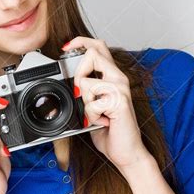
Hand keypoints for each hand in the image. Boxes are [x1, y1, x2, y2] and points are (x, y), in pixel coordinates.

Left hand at [62, 37, 152, 173]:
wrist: (127, 152)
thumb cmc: (110, 131)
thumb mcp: (93, 106)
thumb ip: (86, 91)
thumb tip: (71, 83)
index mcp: (112, 76)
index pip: (98, 46)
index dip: (80, 42)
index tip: (66, 47)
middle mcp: (119, 78)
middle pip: (92, 54)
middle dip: (78, 74)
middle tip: (82, 95)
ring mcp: (121, 89)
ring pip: (86, 81)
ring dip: (84, 103)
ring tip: (96, 114)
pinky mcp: (120, 101)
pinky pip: (91, 103)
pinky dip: (91, 117)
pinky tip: (102, 122)